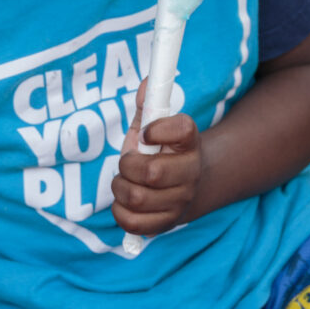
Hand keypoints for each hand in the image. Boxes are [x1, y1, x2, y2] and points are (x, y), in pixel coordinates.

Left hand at [111, 79, 202, 236]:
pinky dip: (119, 211)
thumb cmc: (160, 152)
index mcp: (189, 143)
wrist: (183, 187)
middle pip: (152, 172)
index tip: (144, 133)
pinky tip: (124, 201)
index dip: (158, 128)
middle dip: (127, 165)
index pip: (183, 129)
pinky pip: (133, 222)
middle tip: (126, 163)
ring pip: (137, 197)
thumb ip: (148, 105)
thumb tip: (145, 84)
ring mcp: (180, 201)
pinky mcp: (166, 224)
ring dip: (119, 187)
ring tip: (124, 181)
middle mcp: (190, 173)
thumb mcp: (154, 126)